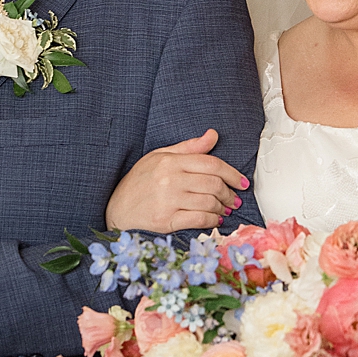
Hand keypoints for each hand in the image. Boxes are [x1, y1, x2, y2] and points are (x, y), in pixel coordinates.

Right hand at [106, 129, 248, 232]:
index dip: (232, 173)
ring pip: (209, 202)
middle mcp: (170, 179)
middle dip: (229, 193)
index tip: (242, 182)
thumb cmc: (138, 183)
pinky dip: (212, 220)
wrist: (114, 211)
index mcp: (170, 161)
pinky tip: (215, 219)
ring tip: (224, 209)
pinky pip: (200, 219)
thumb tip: (213, 135)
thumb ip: (188, 147)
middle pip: (214, 184)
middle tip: (234, 199)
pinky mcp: (166, 221)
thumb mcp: (158, 157)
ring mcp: (168, 201)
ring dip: (222, 208)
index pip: (211, 163)